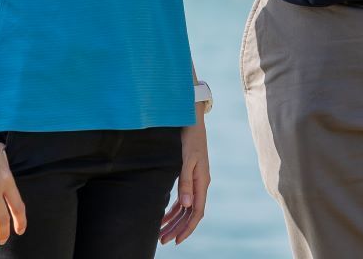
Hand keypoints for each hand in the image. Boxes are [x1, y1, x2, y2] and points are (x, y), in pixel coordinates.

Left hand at [158, 116, 209, 244]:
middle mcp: (200, 185)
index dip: (187, 228)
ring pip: (185, 208)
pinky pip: (182, 199)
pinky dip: (173, 210)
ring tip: (161, 233)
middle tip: (163, 241)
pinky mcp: (188, 177)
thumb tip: (186, 204)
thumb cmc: (191, 138)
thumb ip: (186, 181)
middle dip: (177, 229)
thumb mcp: (187, 159)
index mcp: (202, 182)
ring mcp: (195, 182)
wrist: (192, 122)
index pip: (196, 212)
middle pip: (190, 214)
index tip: (176, 240)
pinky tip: (164, 216)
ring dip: (174, 222)